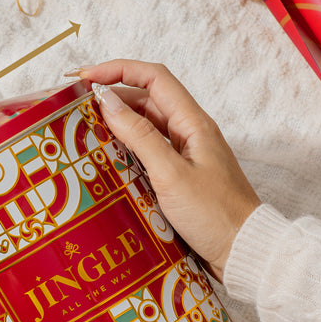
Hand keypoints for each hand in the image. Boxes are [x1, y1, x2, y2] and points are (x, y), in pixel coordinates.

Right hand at [74, 60, 259, 281]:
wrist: (243, 251)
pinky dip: (126, 148)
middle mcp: (189, 132)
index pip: (154, 78)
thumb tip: (107, 102)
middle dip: (113, 96)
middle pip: (147, 99)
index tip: (87, 78)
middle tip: (77, 106)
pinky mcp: (180, 175)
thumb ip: (140, 137)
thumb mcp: (171, 175)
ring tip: (85, 130)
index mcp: (193, 123)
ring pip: (146, 125)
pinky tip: (107, 157)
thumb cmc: (214, 215)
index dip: (119, 70)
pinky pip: (149, 150)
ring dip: (117, 123)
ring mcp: (185, 153)